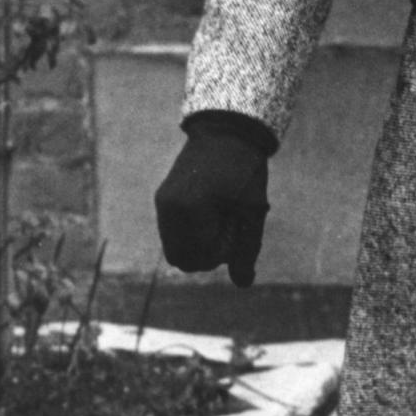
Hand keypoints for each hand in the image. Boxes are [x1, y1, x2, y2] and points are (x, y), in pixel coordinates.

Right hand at [154, 112, 274, 285]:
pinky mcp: (163, 199)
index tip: (237, 223)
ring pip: (175, 249)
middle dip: (207, 254)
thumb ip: (247, 249)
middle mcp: (169, 208)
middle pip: (182, 260)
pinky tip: (210, 211)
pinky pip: (172, 233)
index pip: (200, 258)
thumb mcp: (253, 210)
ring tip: (219, 216)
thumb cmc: (245, 170)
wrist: (227, 131)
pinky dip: (191, 233)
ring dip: (198, 244)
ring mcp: (163, 204)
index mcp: (190, 209)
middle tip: (228, 225)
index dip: (223, 250)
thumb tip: (244, 284)